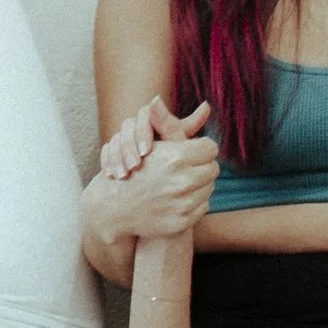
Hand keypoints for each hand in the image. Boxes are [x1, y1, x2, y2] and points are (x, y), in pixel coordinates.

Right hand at [91, 99, 218, 243]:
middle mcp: (182, 182)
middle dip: (201, 166)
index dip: (201, 148)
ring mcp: (182, 204)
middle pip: (213, 168)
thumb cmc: (134, 169)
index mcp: (176, 158)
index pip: (210, 148)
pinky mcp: (182, 222)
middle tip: (187, 167)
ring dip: (199, 184)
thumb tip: (204, 105)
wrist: (114, 207)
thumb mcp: (151, 144)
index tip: (192, 151)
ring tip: (181, 182)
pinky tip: (178, 198)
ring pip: (209, 188)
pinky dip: (194, 202)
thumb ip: (173, 125)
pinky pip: (203, 206)